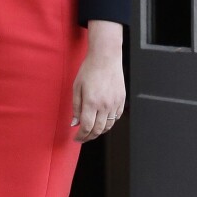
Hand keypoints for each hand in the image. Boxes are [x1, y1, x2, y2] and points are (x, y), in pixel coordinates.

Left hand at [71, 20, 124, 142]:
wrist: (106, 57)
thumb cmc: (89, 69)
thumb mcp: (77, 86)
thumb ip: (76, 107)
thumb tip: (75, 123)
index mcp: (91, 102)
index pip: (86, 127)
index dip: (80, 136)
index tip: (76, 138)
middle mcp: (104, 105)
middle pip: (98, 130)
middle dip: (89, 137)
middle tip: (83, 137)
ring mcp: (115, 103)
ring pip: (108, 126)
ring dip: (99, 131)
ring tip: (92, 131)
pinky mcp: (121, 100)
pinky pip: (116, 117)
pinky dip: (109, 123)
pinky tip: (103, 121)